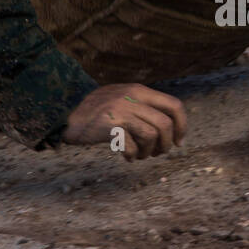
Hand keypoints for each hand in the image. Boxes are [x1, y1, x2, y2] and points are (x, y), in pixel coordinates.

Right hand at [63, 84, 186, 159]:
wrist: (66, 113)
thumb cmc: (96, 111)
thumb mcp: (122, 99)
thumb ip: (143, 106)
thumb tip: (169, 127)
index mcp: (139, 90)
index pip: (174, 105)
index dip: (182, 126)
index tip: (178, 141)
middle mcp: (132, 98)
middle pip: (165, 124)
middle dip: (166, 144)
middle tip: (157, 153)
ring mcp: (121, 111)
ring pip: (151, 136)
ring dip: (148, 152)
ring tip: (139, 156)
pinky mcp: (110, 125)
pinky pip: (132, 146)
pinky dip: (132, 156)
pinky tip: (126, 157)